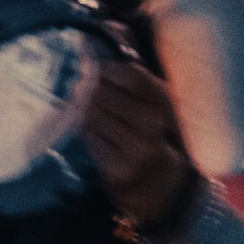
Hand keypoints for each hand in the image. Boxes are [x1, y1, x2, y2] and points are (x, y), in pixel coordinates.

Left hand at [81, 54, 193, 228]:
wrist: (162, 191)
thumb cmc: (154, 140)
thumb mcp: (156, 109)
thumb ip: (135, 82)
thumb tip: (97, 53)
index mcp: (165, 105)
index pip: (133, 77)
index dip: (108, 69)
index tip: (93, 67)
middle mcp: (153, 125)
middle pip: (108, 96)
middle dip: (89, 89)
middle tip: (78, 87)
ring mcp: (136, 149)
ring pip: (97, 117)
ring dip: (83, 109)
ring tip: (79, 105)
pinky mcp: (118, 169)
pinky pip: (92, 140)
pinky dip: (85, 130)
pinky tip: (85, 126)